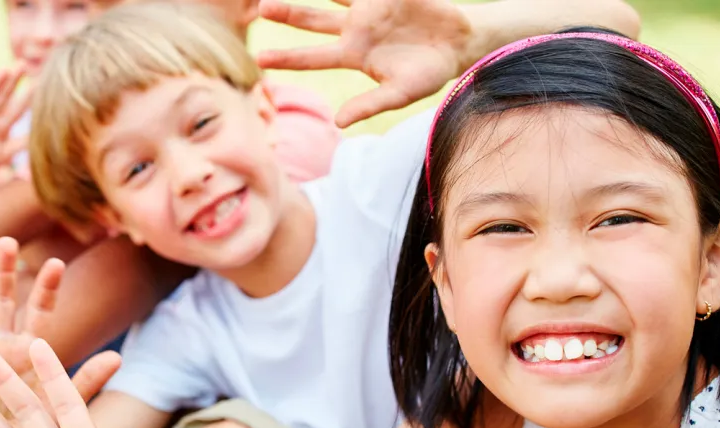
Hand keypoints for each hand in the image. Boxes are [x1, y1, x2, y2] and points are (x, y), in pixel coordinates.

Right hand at [0, 68, 29, 185]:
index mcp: (0, 124)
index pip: (17, 109)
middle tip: (23, 65)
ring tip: (4, 72)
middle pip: (2, 97)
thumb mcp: (1, 154)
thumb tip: (41, 140)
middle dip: (12, 82)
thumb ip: (18, 145)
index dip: (28, 98)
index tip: (40, 84)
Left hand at [257, 0, 471, 126]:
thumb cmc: (428, 74)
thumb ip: (369, 105)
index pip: (312, 58)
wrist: (459, 43)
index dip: (287, 58)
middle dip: (288, 13)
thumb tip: (338, 123)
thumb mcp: (399, 93)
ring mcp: (368, 8)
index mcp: (353, 56)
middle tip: (261, 8)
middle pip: (312, 20)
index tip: (259, 59)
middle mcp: (354, 30)